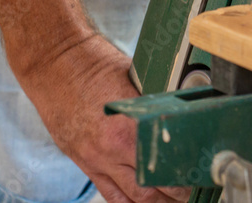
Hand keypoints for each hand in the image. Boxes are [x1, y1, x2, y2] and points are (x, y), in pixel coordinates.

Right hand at [16, 34, 187, 202]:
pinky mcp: (82, 160)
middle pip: (149, 189)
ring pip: (129, 197)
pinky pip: (107, 192)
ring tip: (171, 202)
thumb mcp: (135, 80)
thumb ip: (153, 105)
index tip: (196, 176)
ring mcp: (94, 158)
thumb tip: (178, 114)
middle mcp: (111, 149)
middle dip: (173, 196)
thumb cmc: (93, 63)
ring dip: (152, 202)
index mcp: (128, 127)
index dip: (183, 176)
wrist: (54, 63)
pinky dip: (126, 202)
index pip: (164, 163)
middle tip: (189, 193)